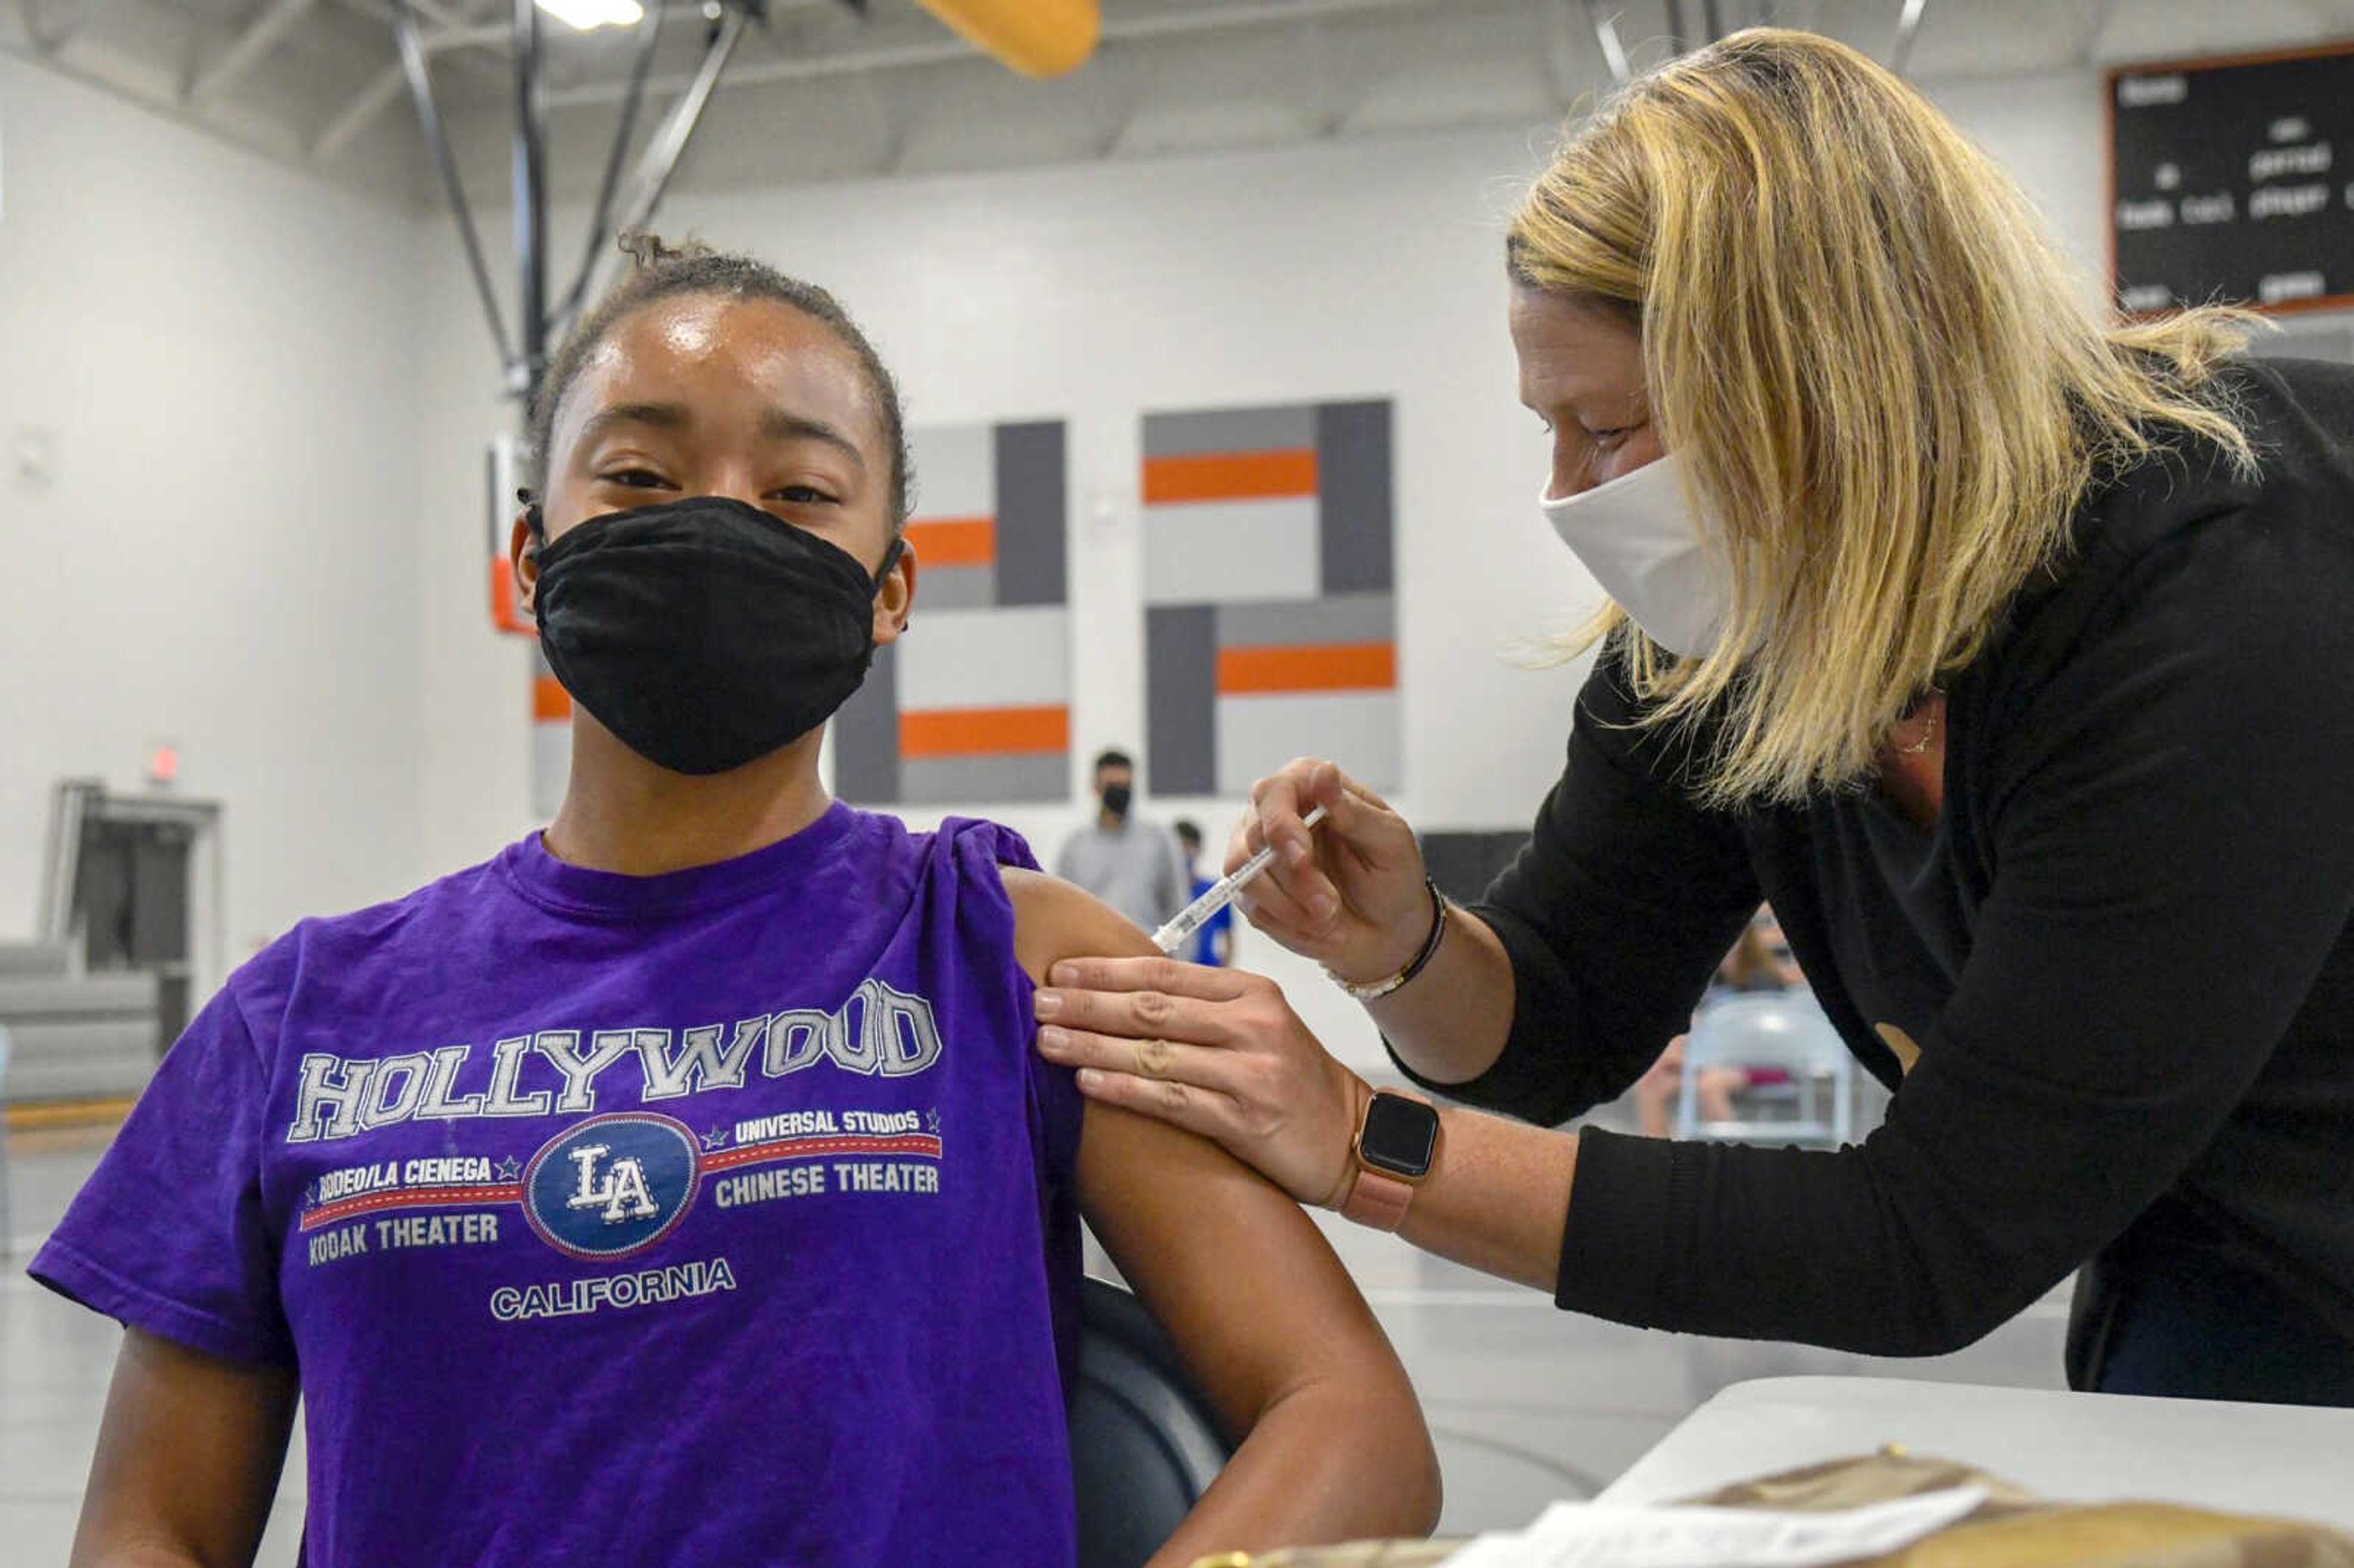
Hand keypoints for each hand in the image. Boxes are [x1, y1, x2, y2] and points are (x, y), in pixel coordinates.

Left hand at [1035, 954, 1370, 1206]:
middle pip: (1152, 1008)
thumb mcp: (1259, 1025)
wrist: (1355, 1139)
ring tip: (1046, 1040)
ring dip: (1092, 1045)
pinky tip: (1087, 1082)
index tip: (1060, 970)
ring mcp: (1251, 1072)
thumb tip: (1122, 991)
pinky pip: (1173, 1100)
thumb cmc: (1294, 1081)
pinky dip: (1126, 1089)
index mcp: (1252, 992)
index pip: (1165, 973)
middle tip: (1037, 1001)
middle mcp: (1253, 1024)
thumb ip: (1203, 1007)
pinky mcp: (1247, 1119)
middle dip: (1087, 1003)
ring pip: (1155, 1052)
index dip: (1106, 970)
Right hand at [1232, 759, 1430, 984]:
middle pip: (1254, 839)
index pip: (1273, 793)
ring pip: (1246, 876)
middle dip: (1295, 879)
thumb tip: (1324, 771)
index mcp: (1307, 786)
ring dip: (1290, 905)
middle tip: (1330, 906)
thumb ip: (1352, 811)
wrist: (1388, 928)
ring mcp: (1258, 853)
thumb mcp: (1388, 842)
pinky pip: (1254, 909)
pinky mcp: (1253, 892)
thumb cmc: (1391, 875)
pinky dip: (1289, 923)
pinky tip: (1318, 924)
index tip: (1302, 856)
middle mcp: (1274, 814)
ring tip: (1331, 917)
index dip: (1281, 825)